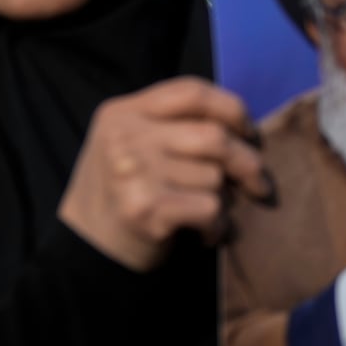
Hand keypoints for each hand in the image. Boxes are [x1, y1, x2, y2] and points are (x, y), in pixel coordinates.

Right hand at [59, 77, 271, 271]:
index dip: (232, 110)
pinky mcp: (145, 207)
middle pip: (214, 136)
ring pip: (215, 176)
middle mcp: (124, 136)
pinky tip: (206, 234)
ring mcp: (132, 171)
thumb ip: (176, 128)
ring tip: (210, 214)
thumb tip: (247, 131)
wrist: (87, 253)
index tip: (250, 135)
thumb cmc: (125, 196)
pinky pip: (211, 208)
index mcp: (123, 113)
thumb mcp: (135, 147)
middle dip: (248, 162)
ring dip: (226, 201)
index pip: (192, 92)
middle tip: (259, 186)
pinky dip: (219, 226)